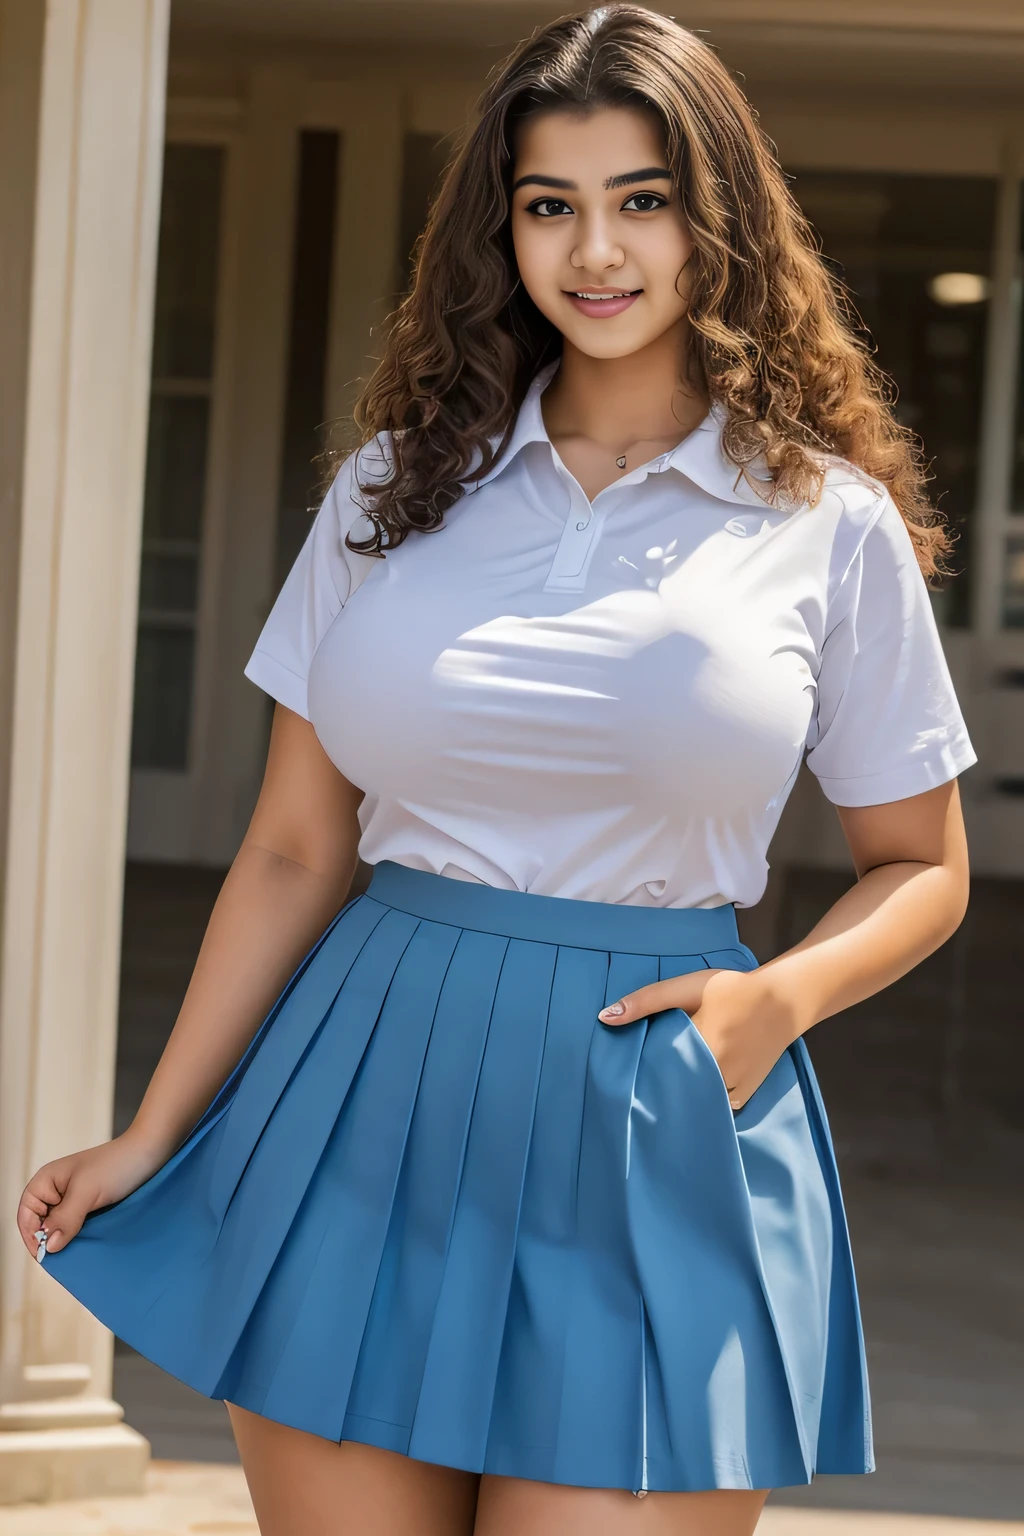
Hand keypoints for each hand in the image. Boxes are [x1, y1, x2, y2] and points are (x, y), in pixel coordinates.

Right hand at [17, 1130, 167, 1258]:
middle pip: (41, 1224)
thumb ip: (65, 1219)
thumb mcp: (87, 1192)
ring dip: (65, 1240)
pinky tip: (87, 1245)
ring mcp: (73, 1198)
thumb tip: (48, 1247)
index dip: (31, 1236)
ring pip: (60, 1227)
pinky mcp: (89, 1205)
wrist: (149, 1151)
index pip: (26, 1215)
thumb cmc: (116, 1165)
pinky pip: (76, 1225)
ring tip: (75, 1255)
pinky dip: (78, 1236)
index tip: (45, 1257)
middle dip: (48, 1241)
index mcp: (46, 1181)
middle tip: (62, 1260)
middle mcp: (56, 1190)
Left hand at [598, 967, 795, 1109]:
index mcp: (699, 1049)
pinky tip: (694, 1089)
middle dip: (658, 1088)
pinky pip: (715, 1107)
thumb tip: (605, 1018)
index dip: (640, 1074)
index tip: (626, 1075)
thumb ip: (646, 1001)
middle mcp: (717, 1077)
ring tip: (668, 1085)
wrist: (784, 1000)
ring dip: (681, 1096)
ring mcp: (733, 1091)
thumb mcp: (687, 988)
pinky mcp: (744, 1097)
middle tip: (643, 1083)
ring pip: (694, 1102)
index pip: (655, 1073)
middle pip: (674, 1091)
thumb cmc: (732, 990)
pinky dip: (703, 1100)